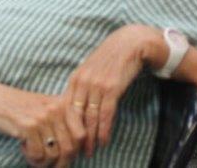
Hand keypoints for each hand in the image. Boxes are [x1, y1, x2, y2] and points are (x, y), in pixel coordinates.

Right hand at [0, 81, 81, 166]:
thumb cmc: (21, 107)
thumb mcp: (46, 107)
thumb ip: (64, 121)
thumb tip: (81, 150)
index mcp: (63, 104)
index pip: (81, 135)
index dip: (77, 151)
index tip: (66, 158)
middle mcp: (55, 109)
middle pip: (70, 148)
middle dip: (61, 163)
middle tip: (50, 165)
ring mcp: (42, 117)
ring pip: (54, 155)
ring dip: (43, 162)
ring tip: (33, 155)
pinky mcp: (28, 126)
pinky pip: (37, 154)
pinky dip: (31, 157)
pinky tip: (23, 147)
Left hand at [64, 25, 162, 157]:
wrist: (129, 45)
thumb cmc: (110, 60)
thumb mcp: (91, 71)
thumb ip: (83, 87)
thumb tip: (78, 106)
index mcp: (75, 78)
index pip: (66, 107)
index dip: (67, 126)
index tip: (68, 139)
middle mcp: (82, 82)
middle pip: (76, 114)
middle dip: (78, 135)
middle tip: (79, 151)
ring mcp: (96, 85)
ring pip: (91, 117)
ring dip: (92, 136)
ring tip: (92, 150)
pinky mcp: (111, 88)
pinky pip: (106, 114)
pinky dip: (104, 129)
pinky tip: (104, 140)